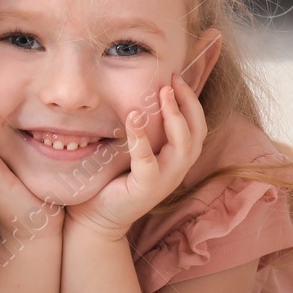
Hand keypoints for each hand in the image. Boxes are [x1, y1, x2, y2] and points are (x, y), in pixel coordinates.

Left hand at [67, 73, 206, 239]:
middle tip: (173, 79)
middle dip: (188, 102)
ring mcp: (165, 180)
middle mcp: (177, 169)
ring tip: (163, 93)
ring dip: (174, 116)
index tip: (176, 76)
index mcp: (176, 158)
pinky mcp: (146, 189)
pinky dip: (141, 138)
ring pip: (183, 145)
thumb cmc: (112, 179)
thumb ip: (143, 128)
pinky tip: (133, 117)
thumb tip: (137, 94)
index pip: (196, 125)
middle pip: (197, 131)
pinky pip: (148, 161)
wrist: (95, 216)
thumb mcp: (133, 149)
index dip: (190, 100)